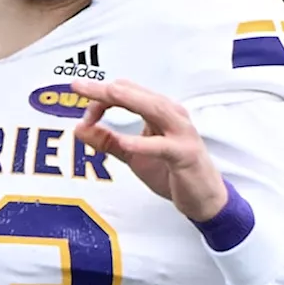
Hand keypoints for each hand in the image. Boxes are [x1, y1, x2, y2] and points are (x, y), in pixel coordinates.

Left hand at [72, 77, 228, 221]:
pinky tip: (125, 142)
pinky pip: (162, 146)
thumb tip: (79, 128)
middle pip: (136, 94)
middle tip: (79, 86)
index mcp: (159, 110)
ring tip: (102, 98)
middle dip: (106, 90)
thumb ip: (108, 141)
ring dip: (126, 101)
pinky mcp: (185, 155)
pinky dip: (142, 143)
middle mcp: (172, 115)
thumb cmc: (172, 171)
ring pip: (154, 108)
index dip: (100, 98)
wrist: (204, 198)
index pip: (126, 91)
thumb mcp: (133, 155)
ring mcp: (181, 133)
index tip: (85, 116)